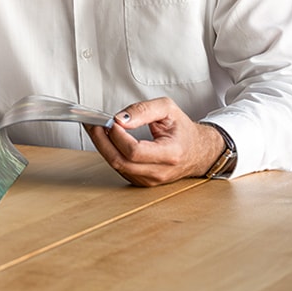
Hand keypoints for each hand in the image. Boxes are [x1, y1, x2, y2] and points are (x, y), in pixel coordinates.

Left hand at [84, 97, 225, 186]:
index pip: (134, 151)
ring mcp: (150, 180)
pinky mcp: (142, 181)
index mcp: (170, 154)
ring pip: (116, 166)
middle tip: (94, 123)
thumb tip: (120, 119)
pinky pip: (119, 168)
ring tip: (97, 128)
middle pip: (120, 161)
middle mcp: (160, 171)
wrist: (197, 151)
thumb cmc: (183, 130)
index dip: (118, 136)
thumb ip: (143, 110)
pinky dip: (109, 152)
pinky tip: (105, 139)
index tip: (111, 121)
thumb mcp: (168, 109)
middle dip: (102, 140)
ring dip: (102, 146)